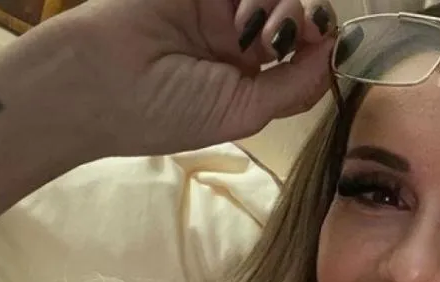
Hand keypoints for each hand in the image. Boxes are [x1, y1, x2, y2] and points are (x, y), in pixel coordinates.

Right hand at [57, 0, 337, 155]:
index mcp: (248, 79)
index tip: (331, 47)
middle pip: (296, 20)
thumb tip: (336, 57)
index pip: (303, 59)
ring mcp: (219, 7)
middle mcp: (238, 41)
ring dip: (282, 7)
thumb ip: (294, 87)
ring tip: (254, 32)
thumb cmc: (171, 110)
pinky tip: (241, 14)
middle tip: (287, 40)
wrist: (103, 80)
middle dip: (305, 26)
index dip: (323, 50)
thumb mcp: (244, 113)